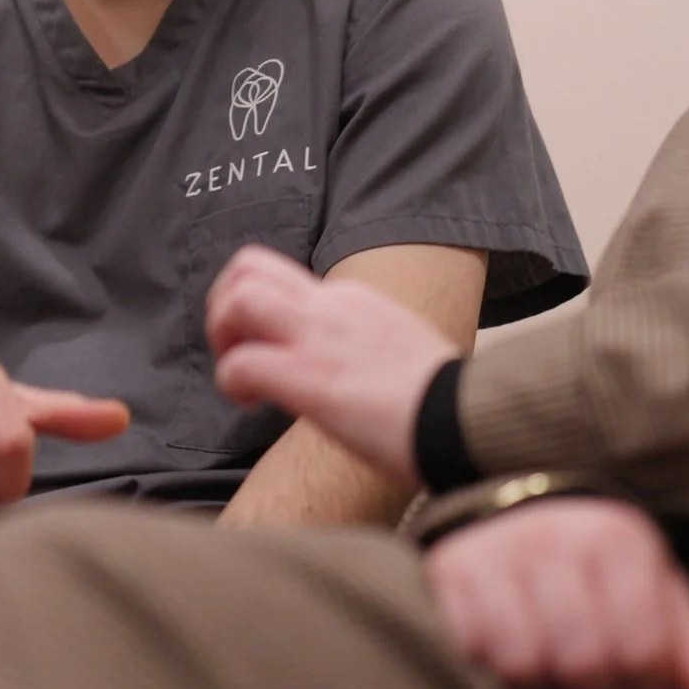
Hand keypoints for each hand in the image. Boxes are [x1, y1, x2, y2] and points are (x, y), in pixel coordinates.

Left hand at [204, 244, 458, 483]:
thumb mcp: (401, 348)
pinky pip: (241, 364)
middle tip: (233, 350)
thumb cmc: (443, 403)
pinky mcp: (310, 378)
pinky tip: (251, 405)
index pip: (284, 277)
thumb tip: (349, 366)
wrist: (468, 422)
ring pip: (238, 298)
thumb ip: (366, 343)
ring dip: (220, 335)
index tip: (267, 347)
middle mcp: (333, 305)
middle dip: (222, 306)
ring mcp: (320, 337)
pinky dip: (231, 382)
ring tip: (238, 377)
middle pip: (248, 266)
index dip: (258, 310)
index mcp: (355, 298)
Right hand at [426, 500, 688, 688]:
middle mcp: (555, 538)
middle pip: (584, 663)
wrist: (504, 499)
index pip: (643, 651)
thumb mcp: (650, 585)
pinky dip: (489, 667)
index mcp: (617, 539)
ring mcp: (496, 552)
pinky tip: (506, 654)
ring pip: (524, 663)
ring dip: (540, 685)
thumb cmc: (592, 563)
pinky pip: (471, 649)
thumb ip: (688, 643)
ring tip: (551, 675)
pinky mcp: (448, 571)